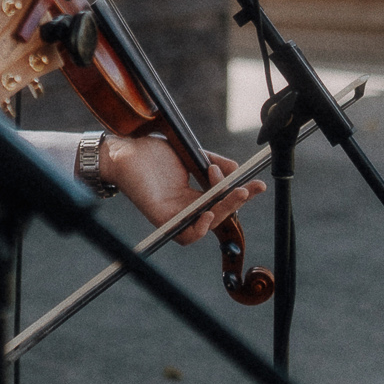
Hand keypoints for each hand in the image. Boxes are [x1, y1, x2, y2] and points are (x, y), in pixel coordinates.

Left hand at [99, 136, 261, 245]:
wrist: (125, 149)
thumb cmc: (153, 152)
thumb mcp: (191, 155)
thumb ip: (214, 163)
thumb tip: (237, 170)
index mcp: (192, 195)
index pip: (222, 201)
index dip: (241, 194)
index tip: (258, 184)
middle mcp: (185, 207)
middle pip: (219, 213)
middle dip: (237, 201)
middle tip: (249, 188)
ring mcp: (174, 214)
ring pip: (207, 223)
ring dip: (224, 211)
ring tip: (234, 194)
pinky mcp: (161, 218)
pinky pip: (185, 234)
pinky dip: (200, 228)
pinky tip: (209, 213)